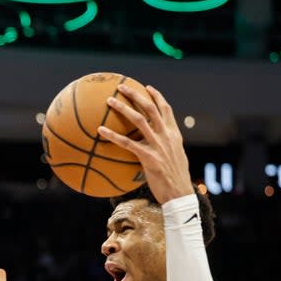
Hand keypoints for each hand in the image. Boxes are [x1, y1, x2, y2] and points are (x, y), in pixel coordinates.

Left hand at [97, 83, 194, 203]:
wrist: (180, 195)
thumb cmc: (176, 179)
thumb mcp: (175, 157)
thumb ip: (167, 146)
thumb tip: (158, 144)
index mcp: (174, 134)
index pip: (166, 109)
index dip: (156, 96)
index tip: (147, 87)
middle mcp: (166, 136)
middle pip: (150, 108)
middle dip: (136, 94)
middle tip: (122, 86)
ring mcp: (158, 145)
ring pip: (138, 120)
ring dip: (122, 108)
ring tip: (109, 100)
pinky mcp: (148, 157)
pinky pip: (127, 143)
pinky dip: (112, 135)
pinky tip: (100, 130)